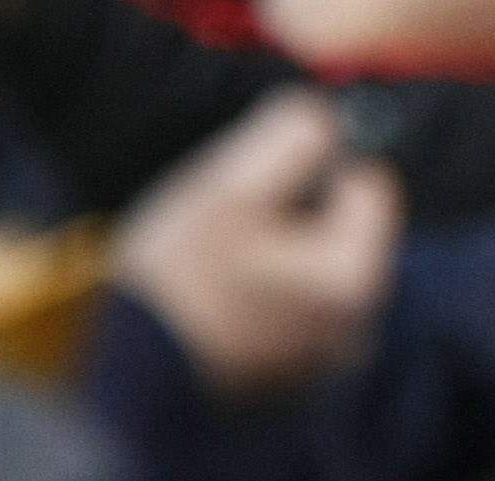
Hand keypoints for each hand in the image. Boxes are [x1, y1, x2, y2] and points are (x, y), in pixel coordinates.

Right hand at [112, 89, 400, 398]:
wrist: (124, 377)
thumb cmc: (178, 278)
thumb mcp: (231, 184)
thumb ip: (293, 138)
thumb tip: (327, 118)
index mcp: (355, 277)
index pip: (369, 183)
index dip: (321, 165)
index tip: (267, 182)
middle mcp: (356, 326)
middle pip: (346, 228)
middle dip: (300, 212)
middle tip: (235, 224)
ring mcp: (326, 358)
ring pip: (317, 265)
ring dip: (280, 251)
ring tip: (220, 263)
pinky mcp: (294, 377)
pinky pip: (296, 306)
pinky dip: (268, 291)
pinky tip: (220, 296)